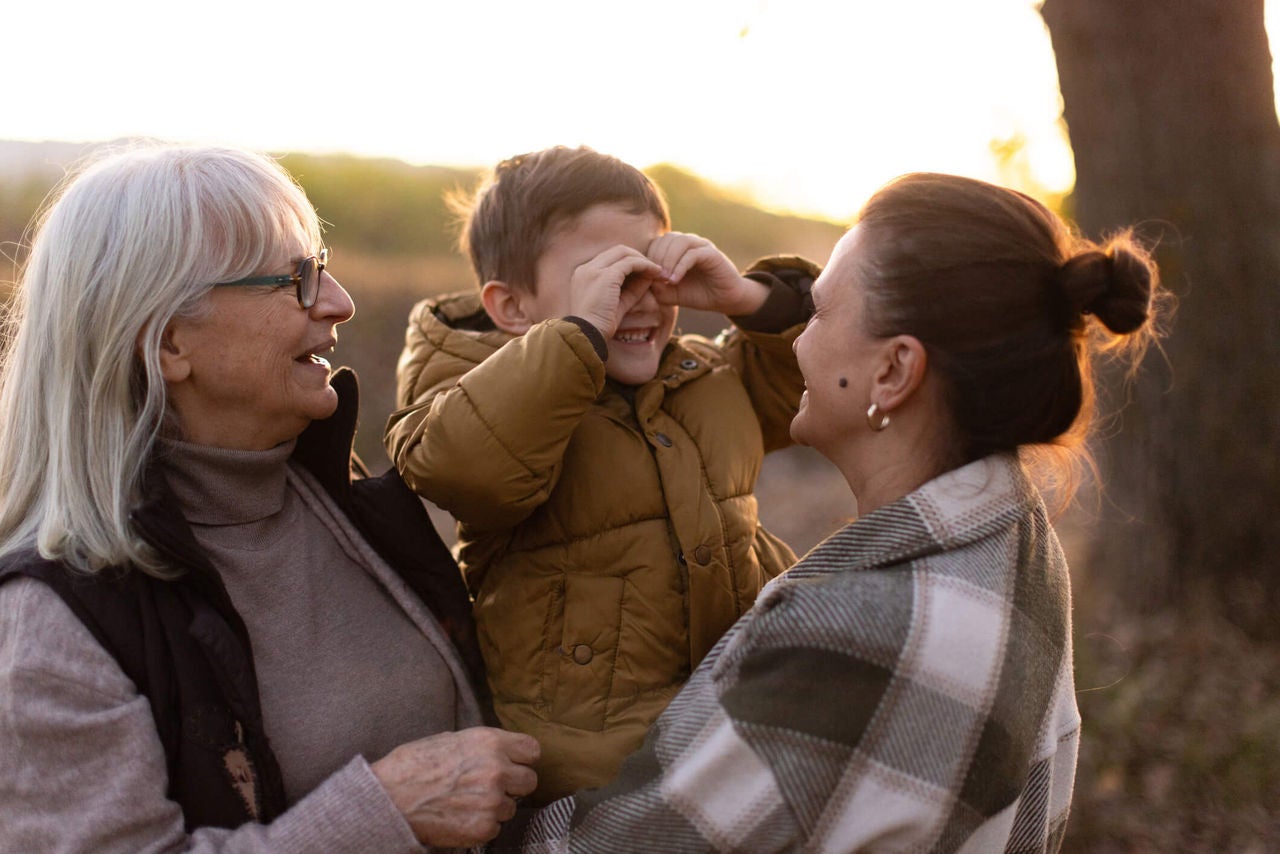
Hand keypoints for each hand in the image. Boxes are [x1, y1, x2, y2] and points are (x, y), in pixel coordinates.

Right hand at [371, 727, 539, 846]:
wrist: (388, 799)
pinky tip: (459, 817)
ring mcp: (492, 801)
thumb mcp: (450, 740)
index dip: (521, 759)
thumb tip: (498, 752)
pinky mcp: (483, 828)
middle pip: (529, 781)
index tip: (513, 764)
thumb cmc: (412, 766)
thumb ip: (481, 746)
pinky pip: (495, 828)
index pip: (532, 750)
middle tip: (490, 788)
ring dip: (494, 808)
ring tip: (466, 803)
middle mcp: (497, 770)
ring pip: (511, 807)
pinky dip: (481, 826)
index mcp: (490, 742)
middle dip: (513, 785)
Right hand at [568, 245, 664, 337]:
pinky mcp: (605, 276)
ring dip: (643, 260)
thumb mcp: (617, 305)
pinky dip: (644, 265)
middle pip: (617, 251)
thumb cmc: (600, 327)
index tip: (646, 273)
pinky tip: (655, 273)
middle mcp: (586, 268)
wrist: (586, 336)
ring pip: (624, 253)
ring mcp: (594, 270)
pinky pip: (630, 263)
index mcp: (583, 275)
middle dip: (638, 257)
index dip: (630, 263)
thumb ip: (631, 289)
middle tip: (655, 269)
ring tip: (658, 272)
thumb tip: (649, 277)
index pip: (610, 259)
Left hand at [647, 232, 769, 315]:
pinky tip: (674, 280)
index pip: (656, 243)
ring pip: (679, 242)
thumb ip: (656, 286)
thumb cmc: (697, 294)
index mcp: (677, 248)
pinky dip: (680, 266)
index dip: (648, 258)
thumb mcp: (670, 293)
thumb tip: (645, 278)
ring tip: (665, 280)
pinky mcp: (712, 253)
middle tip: (654, 278)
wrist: (725, 299)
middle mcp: (689, 242)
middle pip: (666, 239)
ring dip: (668, 260)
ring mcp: (701, 245)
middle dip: (656, 258)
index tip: (646, 277)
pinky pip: (692, 253)